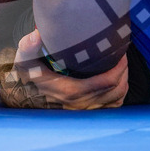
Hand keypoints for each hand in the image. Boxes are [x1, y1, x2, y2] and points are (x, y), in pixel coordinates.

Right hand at [1, 30, 128, 109]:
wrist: (26, 98)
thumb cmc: (28, 77)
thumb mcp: (25, 61)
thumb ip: (28, 47)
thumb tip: (36, 35)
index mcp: (72, 91)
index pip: (108, 81)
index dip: (119, 66)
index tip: (120, 51)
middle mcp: (82, 105)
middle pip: (117, 89)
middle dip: (124, 70)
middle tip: (123, 54)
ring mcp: (86, 112)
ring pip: (117, 98)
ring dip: (124, 81)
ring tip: (122, 65)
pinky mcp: (88, 115)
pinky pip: (112, 106)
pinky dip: (119, 93)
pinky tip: (118, 81)